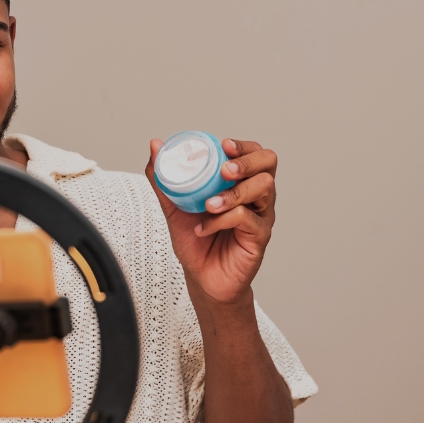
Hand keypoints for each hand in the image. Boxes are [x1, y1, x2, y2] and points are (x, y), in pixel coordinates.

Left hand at [145, 138, 277, 305]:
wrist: (201, 277)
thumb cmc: (194, 240)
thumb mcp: (173, 205)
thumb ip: (164, 178)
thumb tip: (155, 145)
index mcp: (240, 182)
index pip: (253, 153)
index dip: (243, 145)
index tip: (224, 144)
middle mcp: (256, 195)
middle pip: (268, 164)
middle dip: (247, 161)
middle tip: (224, 171)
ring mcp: (261, 215)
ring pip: (263, 188)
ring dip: (233, 192)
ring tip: (208, 205)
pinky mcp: (260, 237)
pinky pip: (247, 219)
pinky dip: (221, 220)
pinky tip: (203, 229)